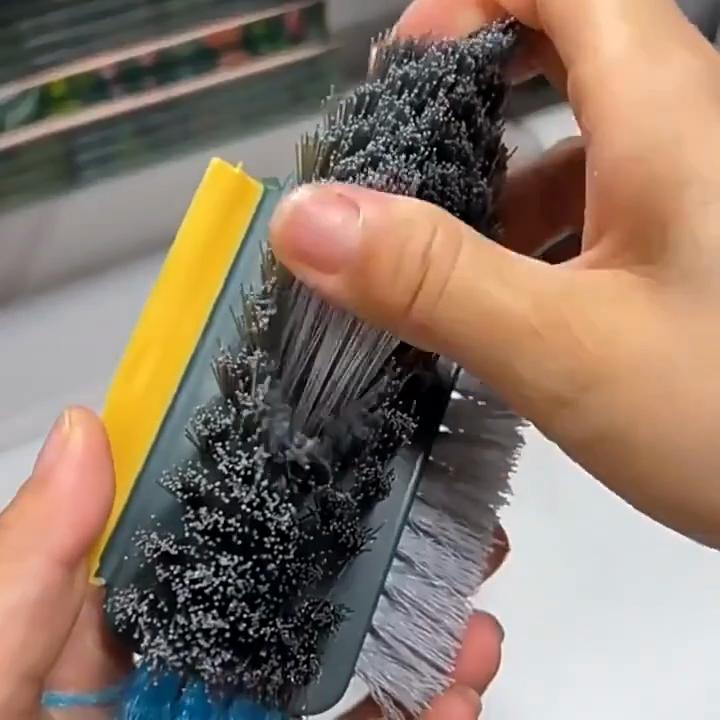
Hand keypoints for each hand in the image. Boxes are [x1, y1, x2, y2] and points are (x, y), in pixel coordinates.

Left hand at [0, 410, 505, 718]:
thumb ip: (33, 565)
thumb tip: (86, 431)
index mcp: (123, 637)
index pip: (211, 541)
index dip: (280, 495)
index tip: (342, 457)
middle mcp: (193, 679)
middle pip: (302, 607)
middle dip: (378, 568)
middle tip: (437, 526)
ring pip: (348, 682)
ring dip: (419, 648)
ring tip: (472, 622)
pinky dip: (419, 719)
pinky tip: (457, 697)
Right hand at [270, 0, 719, 547]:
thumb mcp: (566, 350)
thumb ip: (432, 282)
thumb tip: (303, 220)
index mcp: (666, 113)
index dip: (464, 3)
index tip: (399, 83)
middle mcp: (691, 130)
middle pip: (570, 45)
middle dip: (473, 85)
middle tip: (407, 159)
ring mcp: (698, 193)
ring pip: (585, 139)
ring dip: (501, 178)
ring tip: (439, 253)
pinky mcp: (697, 250)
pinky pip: (607, 204)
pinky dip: (542, 231)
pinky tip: (511, 300)